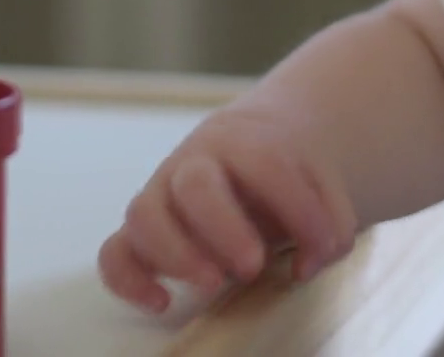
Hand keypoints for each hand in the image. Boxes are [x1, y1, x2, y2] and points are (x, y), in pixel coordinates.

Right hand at [97, 107, 359, 313]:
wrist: (248, 146)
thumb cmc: (284, 176)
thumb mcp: (319, 185)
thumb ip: (329, 221)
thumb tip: (305, 266)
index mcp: (243, 142)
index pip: (266, 165)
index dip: (297, 208)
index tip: (322, 249)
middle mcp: (194, 164)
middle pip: (193, 184)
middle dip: (221, 229)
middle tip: (252, 266)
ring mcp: (161, 195)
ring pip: (144, 214)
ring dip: (175, 255)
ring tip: (213, 285)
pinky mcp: (141, 232)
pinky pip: (114, 253)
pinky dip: (128, 280)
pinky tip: (161, 302)